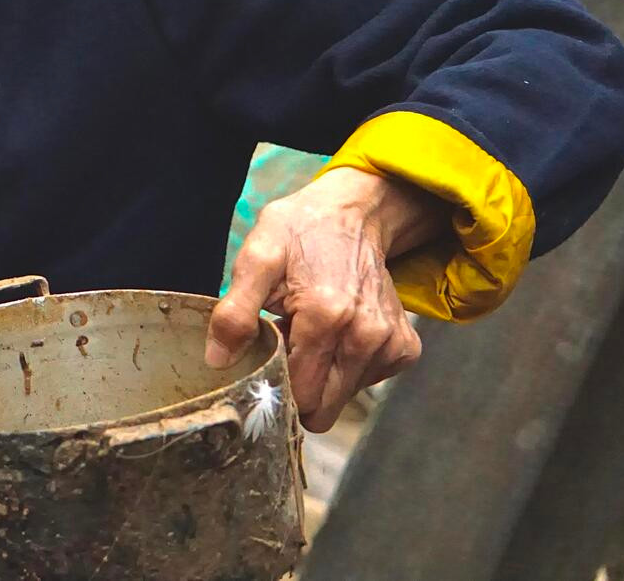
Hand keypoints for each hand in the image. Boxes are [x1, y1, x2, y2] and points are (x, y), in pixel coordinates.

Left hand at [206, 167, 447, 431]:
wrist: (353, 214)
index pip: (297, 394)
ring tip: (313, 332)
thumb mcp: (257, 258)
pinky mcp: (405, 348)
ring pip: (343, 398)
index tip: (266, 360)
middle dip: (299, 386)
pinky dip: (349, 366)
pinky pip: (367, 382)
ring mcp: (390, 344)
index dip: (274, 383)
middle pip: (322, 408)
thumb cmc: (299, 233)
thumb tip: (218, 362)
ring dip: (324, 374)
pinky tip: (338, 333)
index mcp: (325, 317)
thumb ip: (235, 313)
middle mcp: (366, 336)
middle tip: (289, 346)